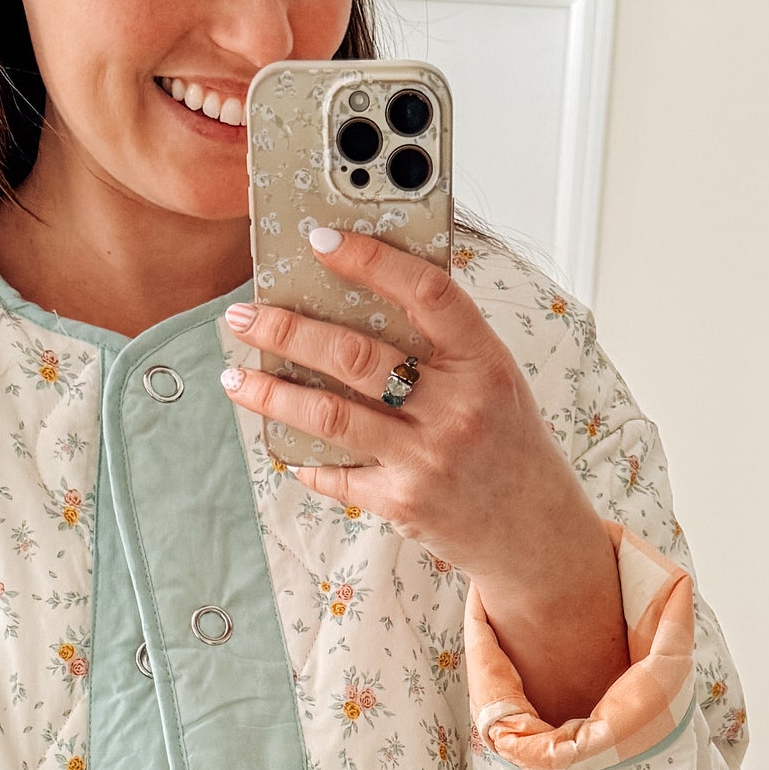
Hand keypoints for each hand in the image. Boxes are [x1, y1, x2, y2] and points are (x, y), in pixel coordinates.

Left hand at [220, 226, 627, 725]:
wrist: (532, 530)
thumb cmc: (506, 440)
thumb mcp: (493, 378)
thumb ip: (442, 342)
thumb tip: (360, 293)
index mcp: (483, 362)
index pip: (426, 292)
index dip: (372, 260)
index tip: (321, 240)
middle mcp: (457, 408)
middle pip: (355, 356)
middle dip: (287, 331)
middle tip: (244, 317)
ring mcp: (428, 459)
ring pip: (329, 416)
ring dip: (272, 394)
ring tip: (236, 376)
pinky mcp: (403, 502)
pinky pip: (336, 473)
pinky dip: (304, 457)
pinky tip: (282, 441)